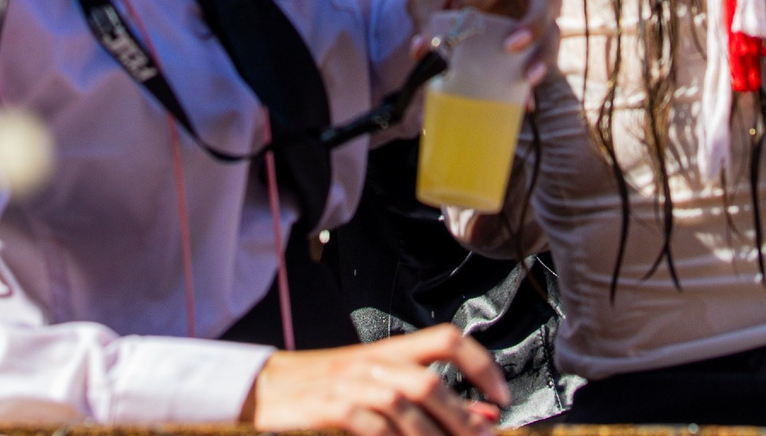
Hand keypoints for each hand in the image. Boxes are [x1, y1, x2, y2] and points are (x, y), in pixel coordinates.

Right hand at [241, 324, 504, 435]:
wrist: (264, 390)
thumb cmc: (325, 392)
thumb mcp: (379, 390)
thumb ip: (432, 405)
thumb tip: (486, 418)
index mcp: (389, 352)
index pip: (446, 339)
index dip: (481, 364)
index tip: (502, 397)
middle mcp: (372, 362)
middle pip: (429, 381)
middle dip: (461, 418)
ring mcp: (348, 384)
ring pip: (404, 404)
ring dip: (433, 434)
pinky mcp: (327, 408)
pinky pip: (371, 426)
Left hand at [405, 0, 558, 90]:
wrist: (448, 4)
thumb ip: (422, 15)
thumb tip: (422, 49)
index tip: (462, 9)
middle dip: (531, 22)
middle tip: (511, 47)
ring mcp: (533, 13)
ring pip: (552, 30)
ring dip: (543, 54)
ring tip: (529, 78)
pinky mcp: (533, 42)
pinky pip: (541, 60)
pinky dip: (531, 83)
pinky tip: (525, 101)